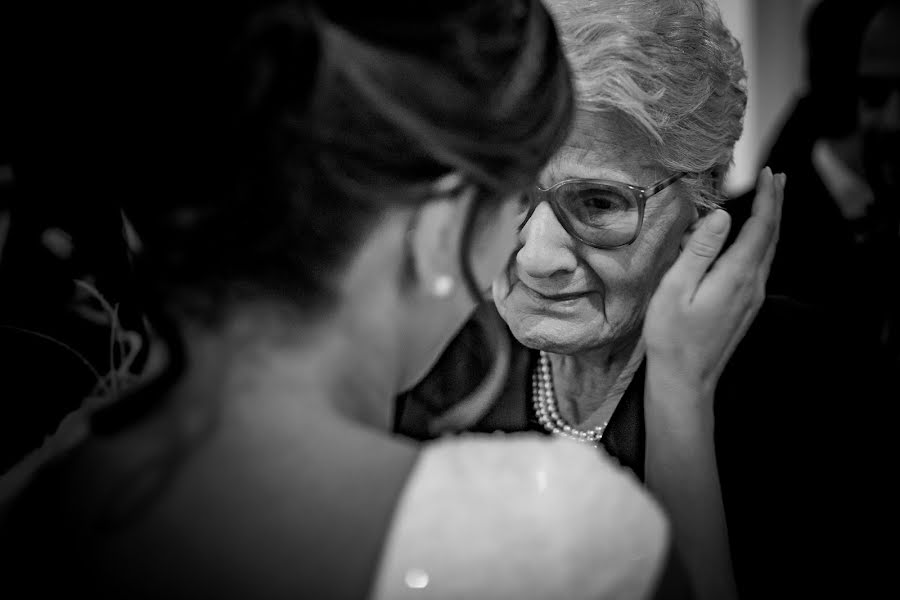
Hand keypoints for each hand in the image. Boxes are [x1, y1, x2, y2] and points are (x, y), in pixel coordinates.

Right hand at [643, 167, 784, 395]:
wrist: (685, 380)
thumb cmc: (672, 336)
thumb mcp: (676, 289)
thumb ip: (699, 251)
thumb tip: (721, 217)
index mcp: (736, 276)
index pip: (760, 228)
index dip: (767, 199)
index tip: (767, 173)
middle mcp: (752, 285)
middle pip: (771, 238)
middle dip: (775, 206)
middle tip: (775, 178)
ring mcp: (751, 298)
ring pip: (768, 252)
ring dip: (770, 224)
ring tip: (769, 202)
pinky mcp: (745, 308)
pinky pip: (760, 266)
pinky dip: (762, 242)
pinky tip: (753, 240)